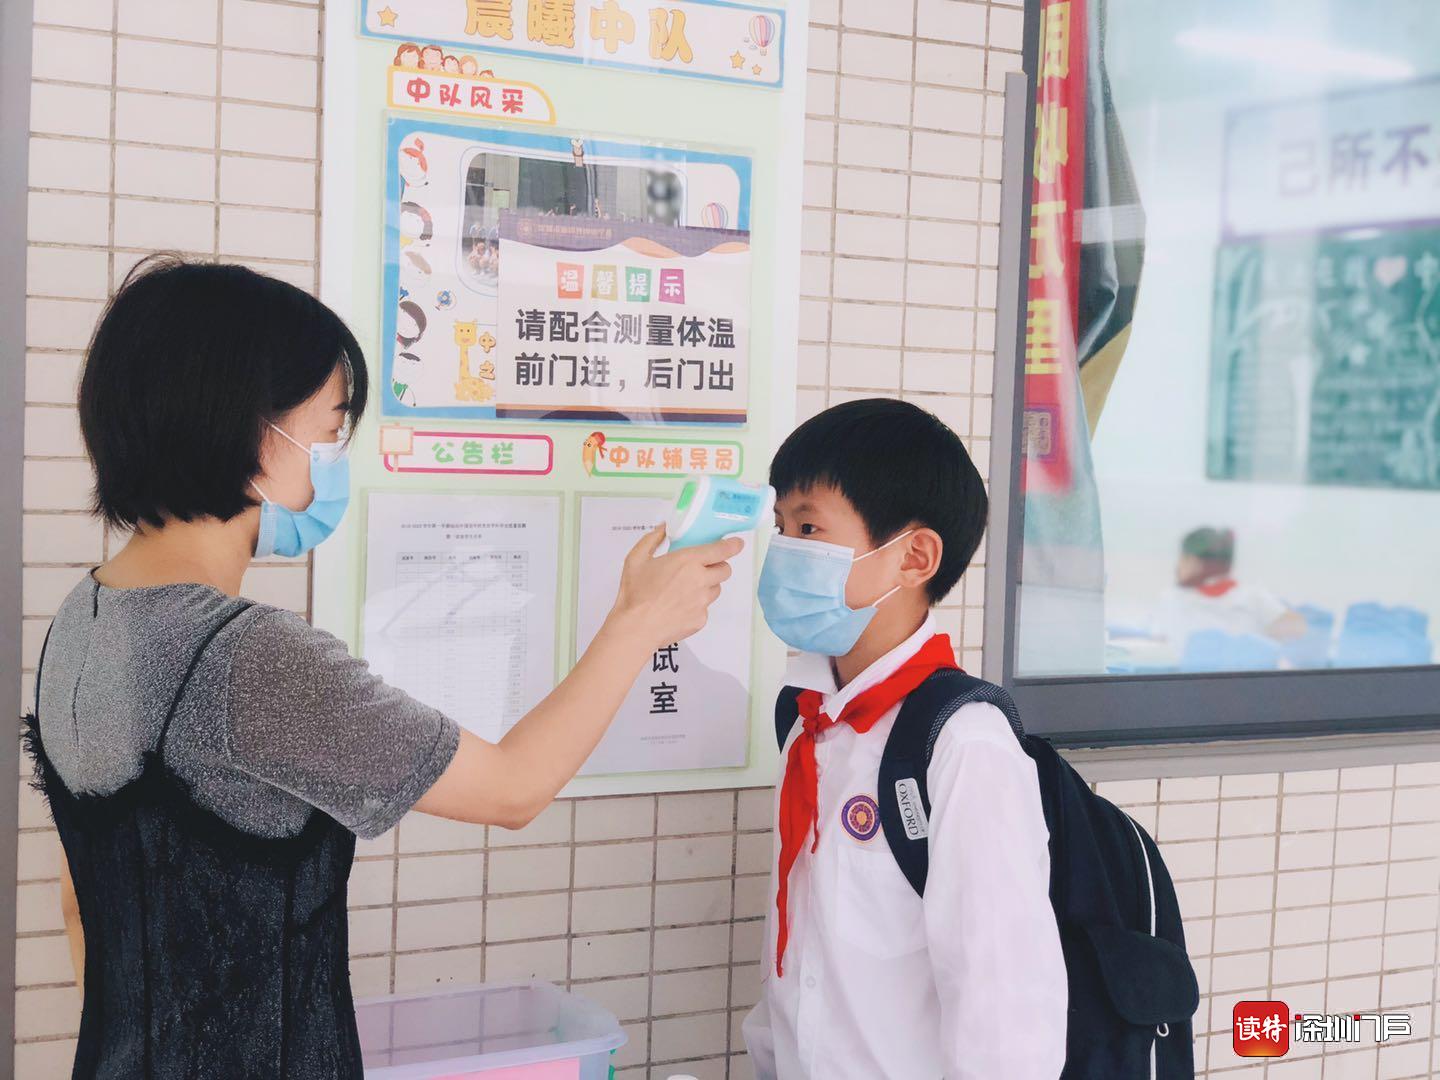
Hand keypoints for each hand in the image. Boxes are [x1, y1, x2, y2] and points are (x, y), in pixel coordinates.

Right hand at [607, 525, 742, 650]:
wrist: (636, 628)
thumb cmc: (635, 593)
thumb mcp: (636, 558)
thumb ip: (652, 539)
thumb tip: (664, 527)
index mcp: (688, 561)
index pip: (721, 550)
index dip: (733, 545)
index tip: (737, 544)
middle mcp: (700, 580)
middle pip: (725, 570)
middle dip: (717, 567)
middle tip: (700, 569)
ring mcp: (703, 602)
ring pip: (715, 589)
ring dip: (706, 586)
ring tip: (683, 591)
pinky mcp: (701, 619)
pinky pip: (705, 608)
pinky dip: (696, 606)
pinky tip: (677, 607)